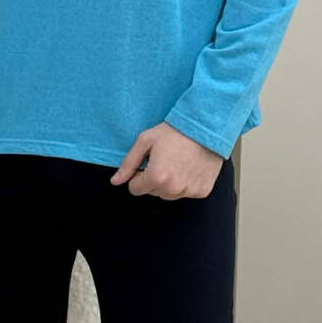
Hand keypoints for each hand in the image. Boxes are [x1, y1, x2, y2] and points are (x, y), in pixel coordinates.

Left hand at [110, 121, 224, 197]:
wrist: (206, 127)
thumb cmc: (174, 131)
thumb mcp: (145, 141)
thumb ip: (128, 164)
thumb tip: (115, 181)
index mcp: (157, 177)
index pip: (135, 189)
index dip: (138, 175)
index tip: (147, 162)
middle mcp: (173, 188)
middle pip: (152, 192)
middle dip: (153, 178)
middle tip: (164, 159)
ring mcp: (189, 191)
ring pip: (169, 195)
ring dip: (169, 183)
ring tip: (177, 162)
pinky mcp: (202, 191)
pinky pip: (186, 193)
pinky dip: (185, 183)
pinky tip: (189, 167)